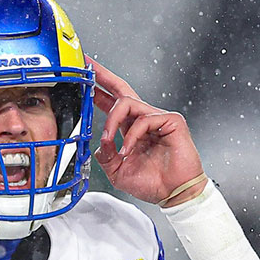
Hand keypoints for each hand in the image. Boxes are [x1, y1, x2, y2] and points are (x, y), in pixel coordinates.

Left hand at [89, 57, 205, 205]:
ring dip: (112, 121)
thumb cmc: (153, 183)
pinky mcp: (171, 121)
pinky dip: (131, 136)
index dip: (98, 90)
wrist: (174, 194)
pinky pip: (143, 120)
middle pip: (122, 90)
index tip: (85, 77)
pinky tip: (129, 150)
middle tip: (89, 65)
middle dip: (103, 76)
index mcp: (131, 129)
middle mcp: (144, 120)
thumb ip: (105, 155)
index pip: (112, 103)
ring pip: (128, 103)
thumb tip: (100, 140)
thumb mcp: (117, 171)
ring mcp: (158, 118)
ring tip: (109, 140)